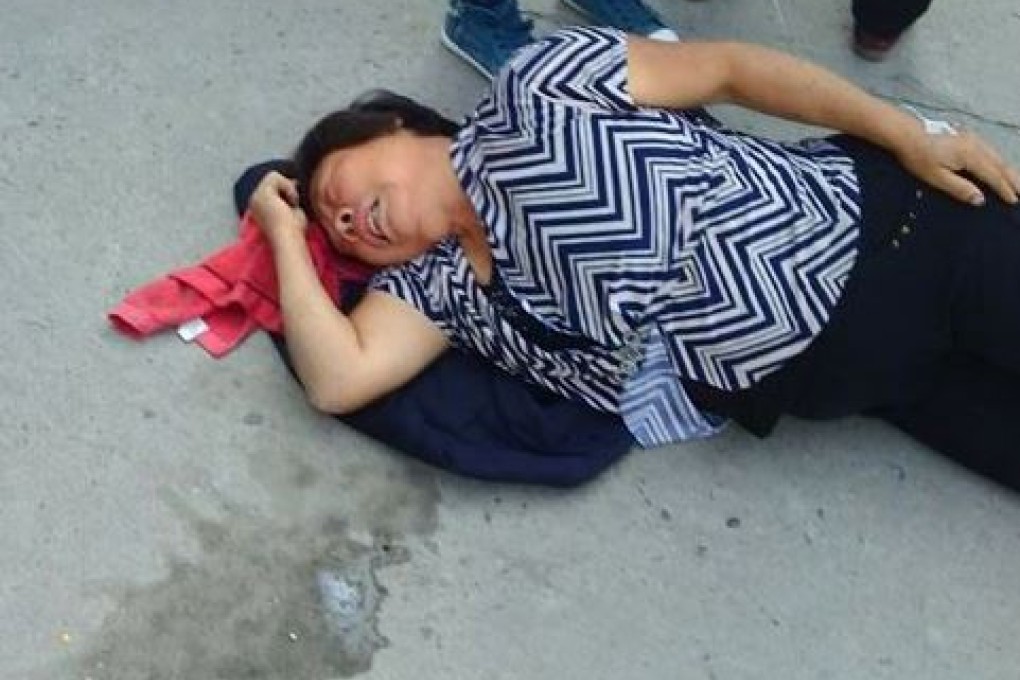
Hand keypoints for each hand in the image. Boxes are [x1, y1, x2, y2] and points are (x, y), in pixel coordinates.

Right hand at [249, 171, 307, 240]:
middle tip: (295, 203)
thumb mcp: (294, 211)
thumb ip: (292, 198)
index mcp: (260, 207)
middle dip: (287, 188)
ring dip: (288, 188)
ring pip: (274, 177)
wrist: (288, 240)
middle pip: (272, 181)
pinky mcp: (261, 192)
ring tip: (292, 204)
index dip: (286, 189)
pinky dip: (288, 187)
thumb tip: (295, 181)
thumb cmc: (293, 231)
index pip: (273, 188)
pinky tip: (291, 201)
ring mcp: (256, 196)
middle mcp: (255, 200)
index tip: (296, 200)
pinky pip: (275, 177)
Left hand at [895, 124, 1019, 206]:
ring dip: (1007, 169)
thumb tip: (980, 199)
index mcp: (971, 156)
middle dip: (1013, 179)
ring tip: (1016, 182)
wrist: (905, 133)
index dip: (1004, 189)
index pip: (993, 175)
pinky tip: (998, 166)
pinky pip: (990, 150)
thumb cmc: (918, 157)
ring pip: (997, 155)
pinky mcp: (966, 135)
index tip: (1013, 200)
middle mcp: (976, 144)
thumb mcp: (936, 177)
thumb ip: (960, 188)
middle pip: (1000, 164)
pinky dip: (998, 161)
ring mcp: (972, 138)